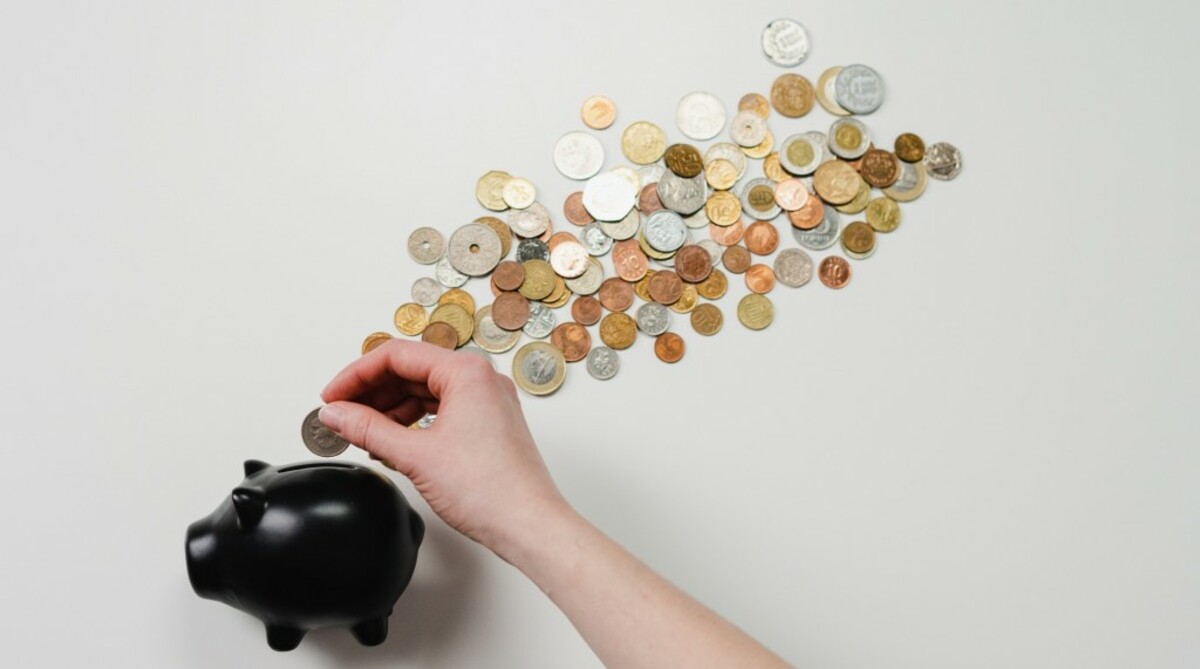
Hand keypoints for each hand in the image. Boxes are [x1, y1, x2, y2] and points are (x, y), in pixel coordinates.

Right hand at [318, 339, 566, 552]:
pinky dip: (411, 422)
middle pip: (411, 370)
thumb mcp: (414, 455)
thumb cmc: (490, 490)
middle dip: (370, 392)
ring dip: (389, 409)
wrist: (528, 525)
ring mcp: (487, 402)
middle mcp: (481, 380)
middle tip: (339, 414)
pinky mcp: (488, 424)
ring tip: (360, 431)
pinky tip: (390, 441)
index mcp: (467, 372)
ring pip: (425, 391)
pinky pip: (440, 410)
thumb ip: (367, 428)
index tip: (332, 397)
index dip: (355, 375)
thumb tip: (336, 414)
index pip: (397, 355)